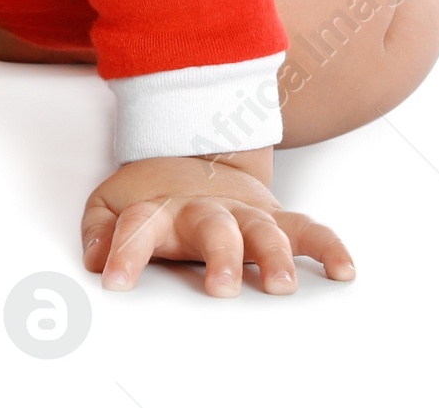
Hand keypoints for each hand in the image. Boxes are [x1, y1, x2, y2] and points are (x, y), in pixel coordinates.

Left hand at [81, 150, 354, 294]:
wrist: (193, 150)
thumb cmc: (154, 194)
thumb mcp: (114, 202)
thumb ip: (102, 228)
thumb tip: (95, 259)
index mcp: (161, 209)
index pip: (138, 226)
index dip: (125, 252)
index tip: (113, 280)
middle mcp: (206, 211)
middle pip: (213, 229)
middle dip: (220, 258)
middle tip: (220, 287)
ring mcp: (244, 215)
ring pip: (264, 231)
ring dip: (274, 257)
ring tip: (282, 286)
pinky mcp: (276, 220)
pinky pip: (309, 230)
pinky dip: (328, 247)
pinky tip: (343, 270)